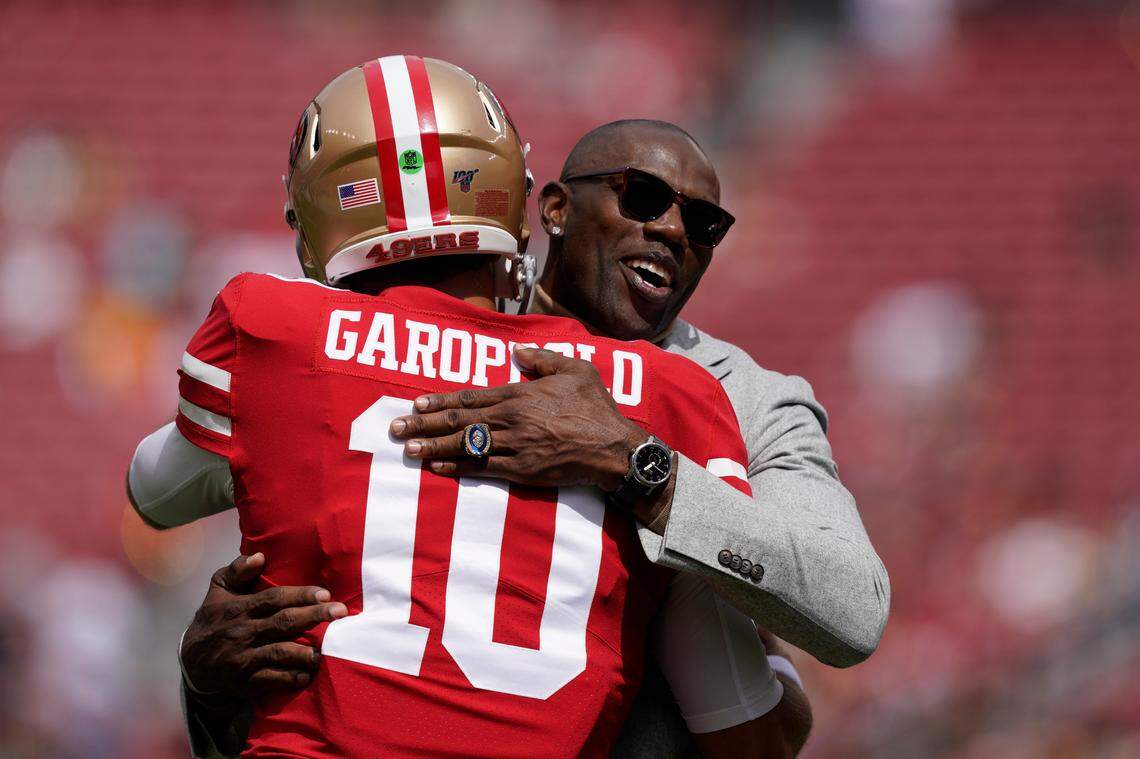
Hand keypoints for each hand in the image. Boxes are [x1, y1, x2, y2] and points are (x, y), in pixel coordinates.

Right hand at [180, 553, 346, 696]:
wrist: (192, 661)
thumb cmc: (215, 618)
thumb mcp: (219, 588)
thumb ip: (238, 570)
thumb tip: (259, 556)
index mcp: (241, 607)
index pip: (274, 599)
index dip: (300, 595)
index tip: (325, 593)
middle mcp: (244, 632)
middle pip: (284, 623)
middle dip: (314, 616)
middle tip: (340, 612)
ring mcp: (245, 658)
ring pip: (279, 653)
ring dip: (304, 652)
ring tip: (325, 649)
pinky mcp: (246, 681)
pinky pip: (270, 680)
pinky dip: (290, 678)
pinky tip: (307, 674)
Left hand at [390, 347, 644, 489]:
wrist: (613, 448)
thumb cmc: (596, 408)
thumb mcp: (575, 369)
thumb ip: (543, 359)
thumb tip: (518, 351)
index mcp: (519, 394)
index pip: (469, 398)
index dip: (439, 401)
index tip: (415, 403)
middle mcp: (510, 420)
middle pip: (458, 422)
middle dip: (423, 424)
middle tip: (395, 428)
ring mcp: (514, 446)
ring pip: (464, 446)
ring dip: (433, 447)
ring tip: (408, 449)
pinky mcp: (521, 471)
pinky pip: (482, 468)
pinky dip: (457, 467)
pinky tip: (438, 467)